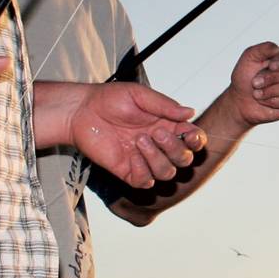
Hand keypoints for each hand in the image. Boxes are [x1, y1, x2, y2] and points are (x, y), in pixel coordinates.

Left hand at [65, 82, 204, 188]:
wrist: (81, 112)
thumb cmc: (110, 99)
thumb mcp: (139, 95)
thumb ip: (165, 105)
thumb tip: (191, 112)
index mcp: (167, 125)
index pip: (192, 140)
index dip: (196, 141)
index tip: (188, 133)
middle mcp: (159, 145)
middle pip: (184, 160)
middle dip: (174, 148)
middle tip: (155, 132)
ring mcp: (144, 160)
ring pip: (168, 173)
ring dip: (157, 158)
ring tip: (138, 140)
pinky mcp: (128, 171)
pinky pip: (145, 182)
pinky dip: (142, 170)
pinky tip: (130, 155)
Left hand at [226, 42, 278, 126]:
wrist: (239, 99)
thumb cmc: (245, 77)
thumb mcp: (249, 57)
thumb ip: (265, 48)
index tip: (271, 66)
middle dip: (272, 78)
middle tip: (256, 82)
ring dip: (270, 91)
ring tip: (257, 93)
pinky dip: (273, 101)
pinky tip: (265, 100)